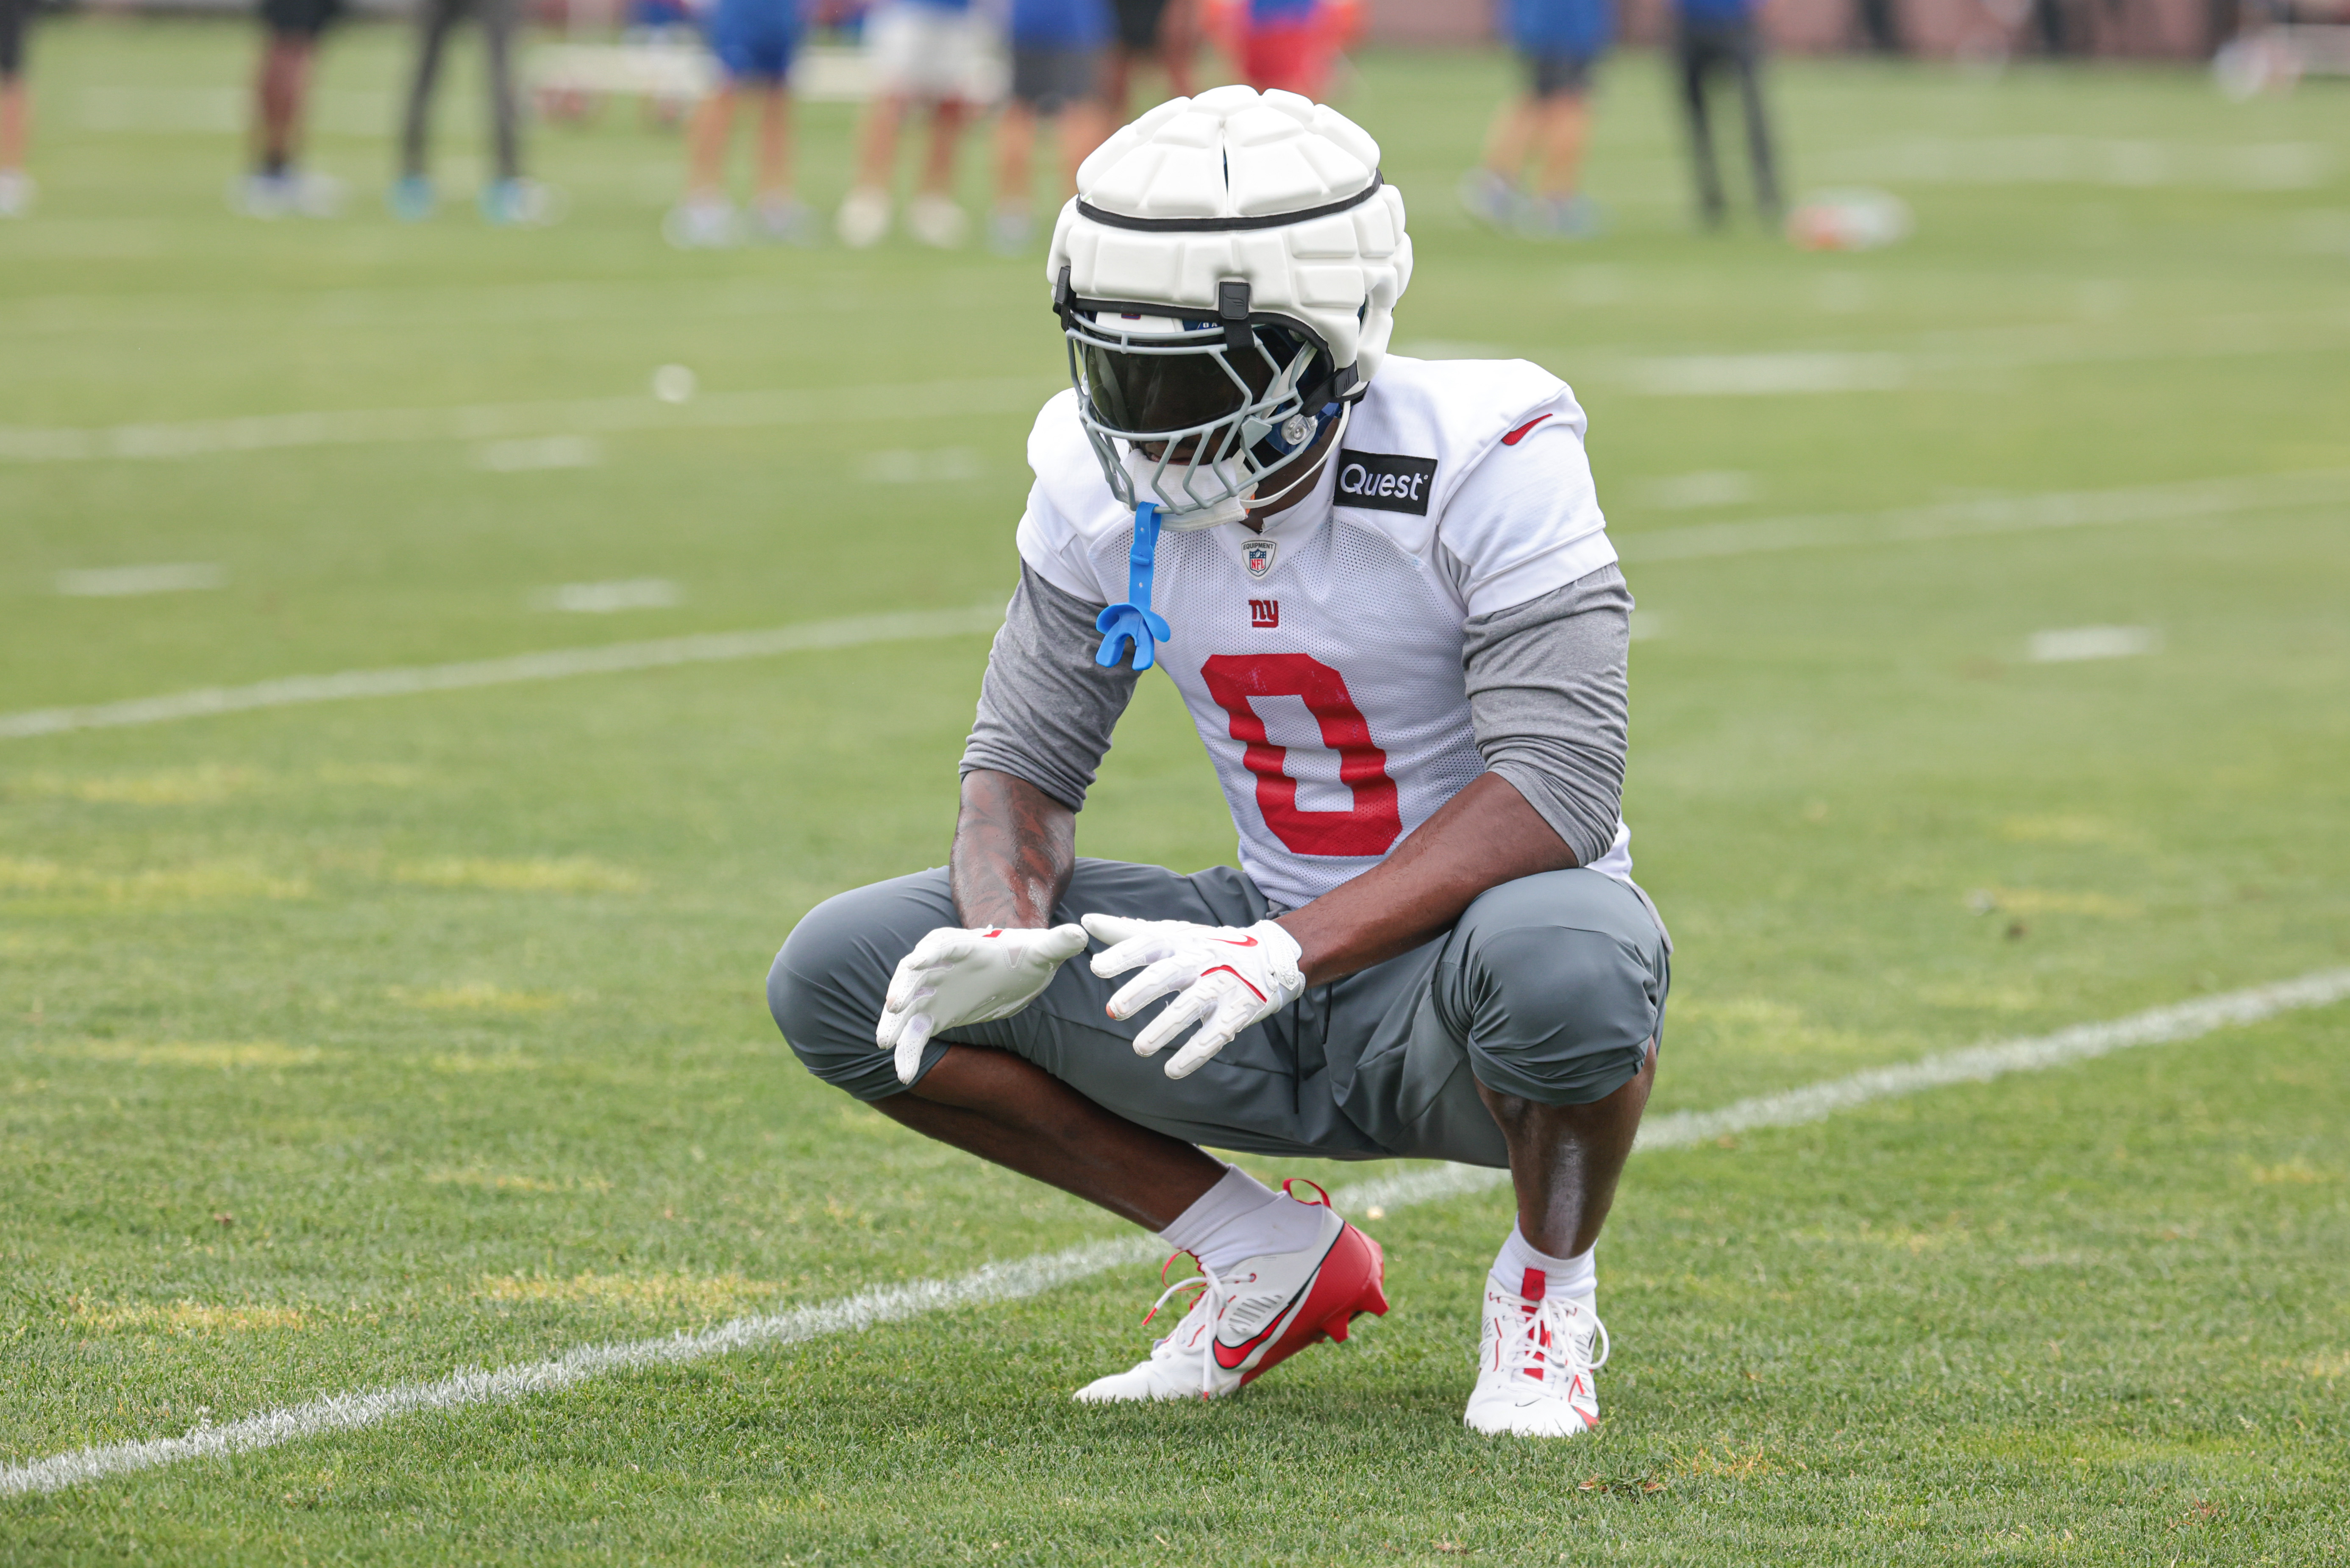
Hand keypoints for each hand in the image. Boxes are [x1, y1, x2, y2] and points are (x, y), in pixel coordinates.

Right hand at [876, 924, 1088, 1084]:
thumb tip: (1081, 934)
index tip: (916, 962)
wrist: (1015, 973)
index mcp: (962, 945)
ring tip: (884, 1043)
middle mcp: (938, 966)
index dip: (929, 952)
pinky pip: (914, 1035)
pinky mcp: (932, 1016)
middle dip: (902, 987)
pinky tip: (904, 1076)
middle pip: (912, 974)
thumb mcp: (1044, 950)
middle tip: (895, 1006)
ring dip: (892, 1022)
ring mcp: (931, 992)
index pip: (941, 944)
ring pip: (905, 1007)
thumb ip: (1058, 944)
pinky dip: (907, 1052)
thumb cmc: (1026, 956)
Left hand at [1081, 914, 1306, 1079]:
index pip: (1149, 944)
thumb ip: (1128, 932)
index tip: (1096, 967)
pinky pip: (1215, 1035)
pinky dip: (1194, 1054)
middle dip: (1140, 991)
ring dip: (1164, 1028)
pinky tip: (1172, 1071)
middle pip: (1168, 974)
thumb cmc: (1207, 947)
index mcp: (1181, 941)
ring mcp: (1222, 985)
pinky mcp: (1238, 1011)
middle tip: (1112, 1011)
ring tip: (1139, 1048)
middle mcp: (1201, 960)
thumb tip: (1086, 922)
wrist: (1270, 957)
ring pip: (1191, 1007)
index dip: (1123, 955)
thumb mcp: (1172, 934)